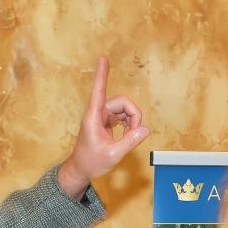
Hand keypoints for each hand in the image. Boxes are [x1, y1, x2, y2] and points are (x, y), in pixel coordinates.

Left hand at [57, 55, 149, 197]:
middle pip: (122, 102)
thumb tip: (145, 130)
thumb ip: (130, 142)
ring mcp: (101, 116)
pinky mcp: (105, 121)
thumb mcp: (113, 154)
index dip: (102, 75)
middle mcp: (97, 113)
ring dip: (132, 120)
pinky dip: (129, 123)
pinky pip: (122, 115)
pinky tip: (128, 134)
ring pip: (123, 108)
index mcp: (94, 117)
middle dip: (133, 115)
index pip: (99, 91)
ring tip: (131, 136)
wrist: (81, 169)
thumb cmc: (92, 162)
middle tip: (136, 133)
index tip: (102, 58)